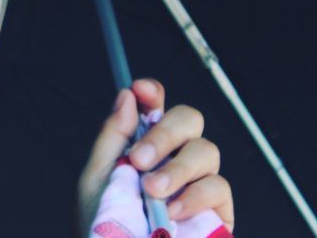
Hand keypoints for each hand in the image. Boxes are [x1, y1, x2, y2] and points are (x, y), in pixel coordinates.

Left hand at [76, 77, 235, 237]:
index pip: (156, 106)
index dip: (152, 93)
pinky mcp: (217, 210)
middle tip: (140, 159)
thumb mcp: (98, 180)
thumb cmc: (105, 225)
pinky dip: (194, 195)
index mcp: (145, 144)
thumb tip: (127, 97)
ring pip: (206, 150)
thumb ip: (112, 138)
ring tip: (153, 191)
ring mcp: (198, 181)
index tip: (141, 91)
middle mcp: (175, 156)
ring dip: (177, 167)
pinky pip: (218, 186)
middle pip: (189, 119)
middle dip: (165, 132)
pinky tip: (172, 211)